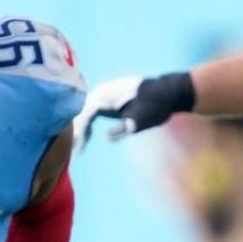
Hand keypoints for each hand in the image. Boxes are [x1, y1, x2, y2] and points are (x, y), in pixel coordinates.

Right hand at [72, 73, 193, 148]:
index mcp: (107, 95)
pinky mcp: (108, 98)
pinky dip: (88, 124)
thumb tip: (108, 137)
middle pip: (80, 111)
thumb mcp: (142, 119)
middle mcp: (102, 91)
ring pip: (84, 111)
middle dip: (75, 130)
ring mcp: (104, 92)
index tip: (77, 147)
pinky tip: (87, 138)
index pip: (85, 112)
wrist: (168, 93)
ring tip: (78, 148)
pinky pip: (91, 111)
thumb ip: (125, 127)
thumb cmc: (156, 106)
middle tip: (74, 151)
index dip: (79, 130)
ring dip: (80, 128)